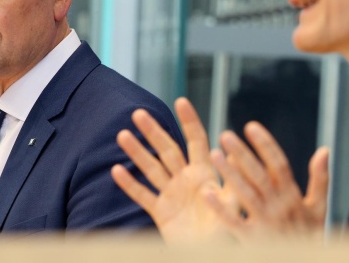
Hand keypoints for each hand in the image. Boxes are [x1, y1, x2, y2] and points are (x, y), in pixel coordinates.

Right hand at [111, 97, 236, 243]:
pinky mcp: (160, 212)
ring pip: (151, 168)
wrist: (210, 255)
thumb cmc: (227, 232)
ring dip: (137, 152)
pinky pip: (143, 196)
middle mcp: (186, 178)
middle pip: (167, 149)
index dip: (189, 121)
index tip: (181, 100)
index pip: (196, 140)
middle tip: (138, 113)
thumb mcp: (232, 204)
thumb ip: (230, 180)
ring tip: (122, 135)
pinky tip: (116, 170)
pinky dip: (130, 184)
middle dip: (154, 131)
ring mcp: (171, 194)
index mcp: (205, 173)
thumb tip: (228, 151)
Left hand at [207, 121, 328, 242]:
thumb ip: (319, 179)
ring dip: (230, 174)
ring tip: (214, 154)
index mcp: (292, 196)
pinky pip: (234, 223)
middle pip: (259, 175)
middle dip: (243, 154)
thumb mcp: (319, 209)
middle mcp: (278, 207)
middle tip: (225, 134)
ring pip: (246, 194)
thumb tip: (324, 150)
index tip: (250, 126)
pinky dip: (221, 209)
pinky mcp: (253, 241)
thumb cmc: (308, 236)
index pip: (279, 165)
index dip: (265, 145)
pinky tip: (207, 193)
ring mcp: (265, 223)